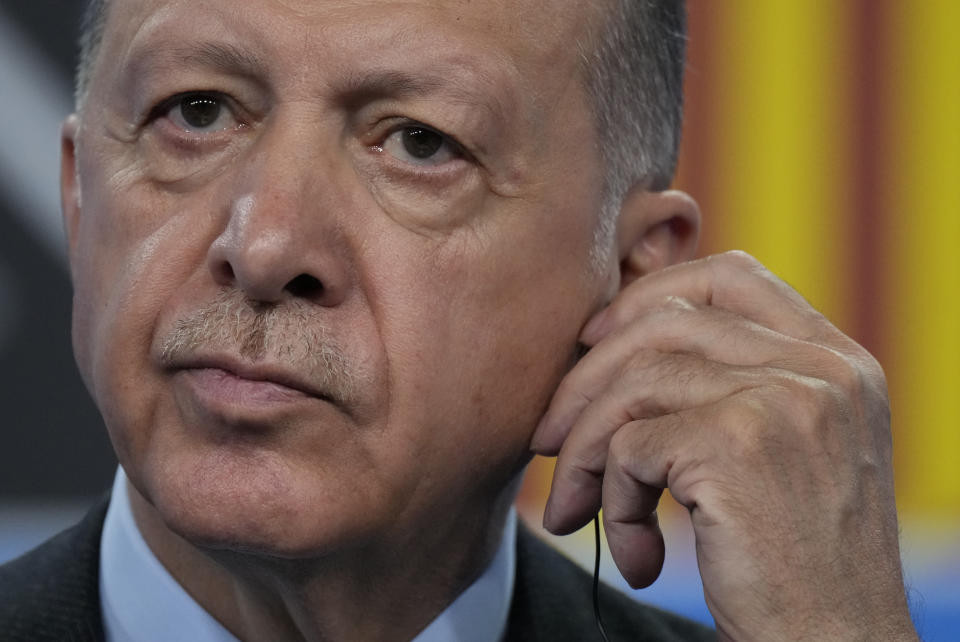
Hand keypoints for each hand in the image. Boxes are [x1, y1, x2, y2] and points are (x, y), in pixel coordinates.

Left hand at [531, 251, 915, 640]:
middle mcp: (818, 368)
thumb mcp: (788, 452)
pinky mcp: (737, 444)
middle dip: (586, 381)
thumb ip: (735, 389)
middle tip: (550, 439)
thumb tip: (611, 346)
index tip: (597, 339)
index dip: (650, 296)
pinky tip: (635, 550)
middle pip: (663, 325)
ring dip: (584, 451)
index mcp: (835, 361)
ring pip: (634, 385)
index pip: (731, 275)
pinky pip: (628, 447)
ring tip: (575, 509)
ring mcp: (782, 400)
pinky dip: (610, 498)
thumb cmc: (798, 563)